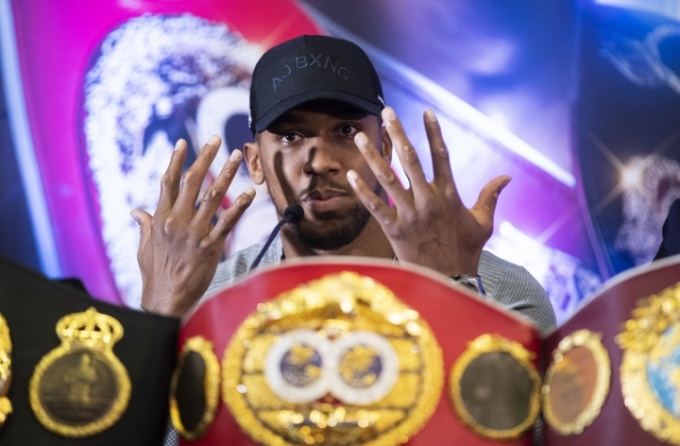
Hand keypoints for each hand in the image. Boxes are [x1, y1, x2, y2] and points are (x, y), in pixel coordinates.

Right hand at [131, 136, 254, 316]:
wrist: (166, 300)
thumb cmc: (155, 275)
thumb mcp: (144, 248)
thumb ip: (144, 225)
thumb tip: (136, 210)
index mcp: (160, 219)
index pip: (168, 182)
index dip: (176, 160)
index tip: (184, 142)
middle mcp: (176, 221)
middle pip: (192, 181)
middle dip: (206, 157)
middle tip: (217, 139)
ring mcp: (194, 233)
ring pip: (212, 195)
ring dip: (227, 173)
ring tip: (237, 155)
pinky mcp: (210, 246)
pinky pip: (228, 221)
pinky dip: (240, 205)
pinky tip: (250, 193)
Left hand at [347, 107, 509, 275]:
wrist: (450, 281)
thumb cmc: (466, 251)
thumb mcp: (483, 222)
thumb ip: (491, 196)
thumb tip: (508, 176)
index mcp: (449, 194)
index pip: (441, 155)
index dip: (433, 132)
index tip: (426, 111)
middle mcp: (428, 199)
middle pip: (410, 159)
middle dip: (397, 133)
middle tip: (387, 112)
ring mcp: (409, 214)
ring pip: (387, 179)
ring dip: (372, 156)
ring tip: (360, 137)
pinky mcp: (394, 230)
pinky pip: (375, 207)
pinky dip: (362, 191)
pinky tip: (352, 175)